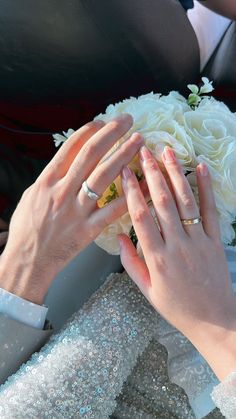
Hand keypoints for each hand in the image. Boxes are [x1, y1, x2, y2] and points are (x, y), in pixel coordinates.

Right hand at [0, 114, 143, 304]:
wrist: (28, 261)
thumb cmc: (27, 229)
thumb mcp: (31, 196)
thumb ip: (50, 178)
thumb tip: (67, 160)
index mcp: (47, 180)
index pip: (72, 146)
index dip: (91, 130)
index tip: (105, 121)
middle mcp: (63, 190)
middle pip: (91, 154)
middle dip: (112, 133)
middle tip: (129, 120)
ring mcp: (77, 210)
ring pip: (105, 176)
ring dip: (124, 155)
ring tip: (140, 141)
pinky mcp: (89, 229)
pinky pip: (114, 209)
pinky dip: (132, 195)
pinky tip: (147, 184)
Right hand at [119, 145, 235, 380]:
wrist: (214, 321)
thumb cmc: (177, 307)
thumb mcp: (147, 291)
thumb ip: (131, 263)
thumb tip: (119, 237)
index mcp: (156, 258)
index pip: (140, 216)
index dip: (131, 190)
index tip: (126, 171)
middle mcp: (177, 245)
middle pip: (162, 202)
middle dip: (152, 173)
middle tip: (144, 151)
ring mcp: (199, 241)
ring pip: (185, 201)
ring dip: (175, 174)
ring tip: (168, 152)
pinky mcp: (215, 241)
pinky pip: (210, 210)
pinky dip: (206, 187)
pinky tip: (201, 168)